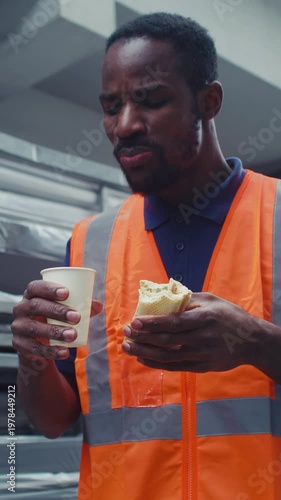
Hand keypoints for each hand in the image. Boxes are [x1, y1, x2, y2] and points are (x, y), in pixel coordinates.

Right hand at [12, 280, 102, 359]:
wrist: (37, 341)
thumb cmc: (53, 318)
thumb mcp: (64, 309)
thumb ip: (81, 306)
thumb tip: (98, 305)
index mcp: (31, 295)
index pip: (35, 287)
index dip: (49, 288)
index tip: (67, 293)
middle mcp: (21, 308)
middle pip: (36, 306)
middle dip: (57, 311)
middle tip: (76, 317)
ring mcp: (18, 327)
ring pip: (35, 328)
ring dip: (55, 331)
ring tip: (73, 335)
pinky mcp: (19, 344)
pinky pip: (34, 348)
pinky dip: (51, 351)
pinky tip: (65, 352)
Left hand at [122, 292, 260, 372]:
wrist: (250, 341)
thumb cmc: (229, 315)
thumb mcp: (212, 300)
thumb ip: (188, 300)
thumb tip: (162, 298)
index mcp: (204, 318)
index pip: (174, 323)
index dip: (152, 324)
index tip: (134, 322)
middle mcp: (202, 338)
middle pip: (167, 341)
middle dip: (143, 338)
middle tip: (126, 333)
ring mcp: (202, 355)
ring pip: (168, 356)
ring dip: (145, 352)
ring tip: (128, 347)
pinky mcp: (201, 367)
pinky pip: (175, 367)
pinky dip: (157, 363)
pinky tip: (143, 358)